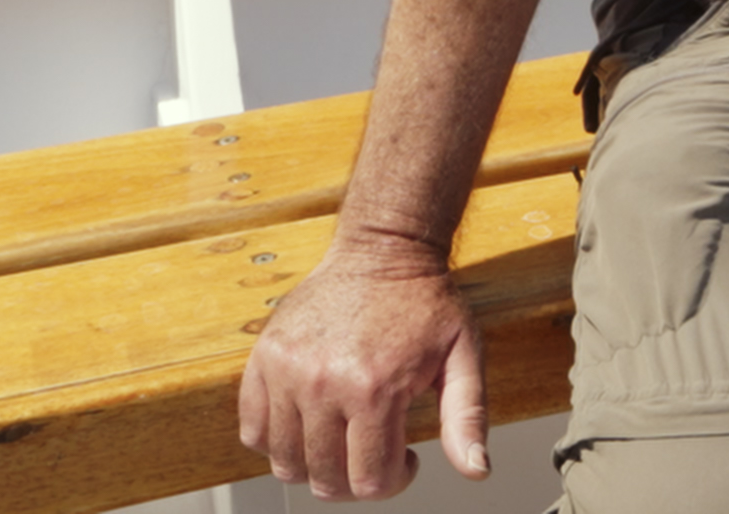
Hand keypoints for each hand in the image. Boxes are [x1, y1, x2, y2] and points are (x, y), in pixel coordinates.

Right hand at [236, 230, 490, 498]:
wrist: (383, 247)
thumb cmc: (424, 301)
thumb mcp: (462, 356)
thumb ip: (467, 418)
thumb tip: (475, 470)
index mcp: (374, 388)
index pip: (370, 481)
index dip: (393, 481)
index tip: (405, 459)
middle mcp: (323, 382)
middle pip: (325, 479)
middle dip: (355, 480)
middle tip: (374, 452)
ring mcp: (287, 370)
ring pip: (286, 462)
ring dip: (315, 466)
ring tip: (342, 439)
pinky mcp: (264, 358)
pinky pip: (253, 430)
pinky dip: (276, 442)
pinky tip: (309, 425)